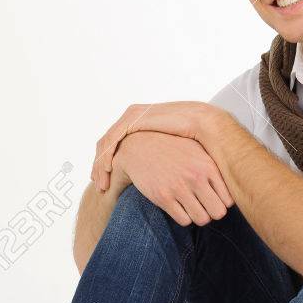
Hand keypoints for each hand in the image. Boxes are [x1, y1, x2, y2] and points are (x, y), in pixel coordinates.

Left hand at [92, 102, 219, 191]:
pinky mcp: (133, 118)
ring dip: (101, 165)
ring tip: (101, 184)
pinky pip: (113, 138)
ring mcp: (132, 117)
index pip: (117, 145)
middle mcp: (133, 118)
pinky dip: (107, 155)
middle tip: (99, 186)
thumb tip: (160, 182)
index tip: (107, 184)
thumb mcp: (172, 155)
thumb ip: (161, 163)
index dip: (110, 165)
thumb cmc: (193, 140)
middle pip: (108, 145)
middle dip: (100, 167)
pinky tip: (108, 170)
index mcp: (141, 124)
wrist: (203, 124)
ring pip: (107, 143)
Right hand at [111, 131, 232, 225]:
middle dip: (212, 212)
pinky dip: (184, 217)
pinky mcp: (163, 197)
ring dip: (198, 216)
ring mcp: (179, 188)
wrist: (140, 145)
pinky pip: (184, 220)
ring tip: (192, 207)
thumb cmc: (173, 148)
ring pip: (202, 219)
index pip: (229, 199)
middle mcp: (196, 177)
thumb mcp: (198, 150)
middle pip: (218, 212)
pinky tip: (180, 206)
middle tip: (205, 206)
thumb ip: (215, 166)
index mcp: (208, 165)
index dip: (223, 202)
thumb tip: (235, 183)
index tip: (215, 198)